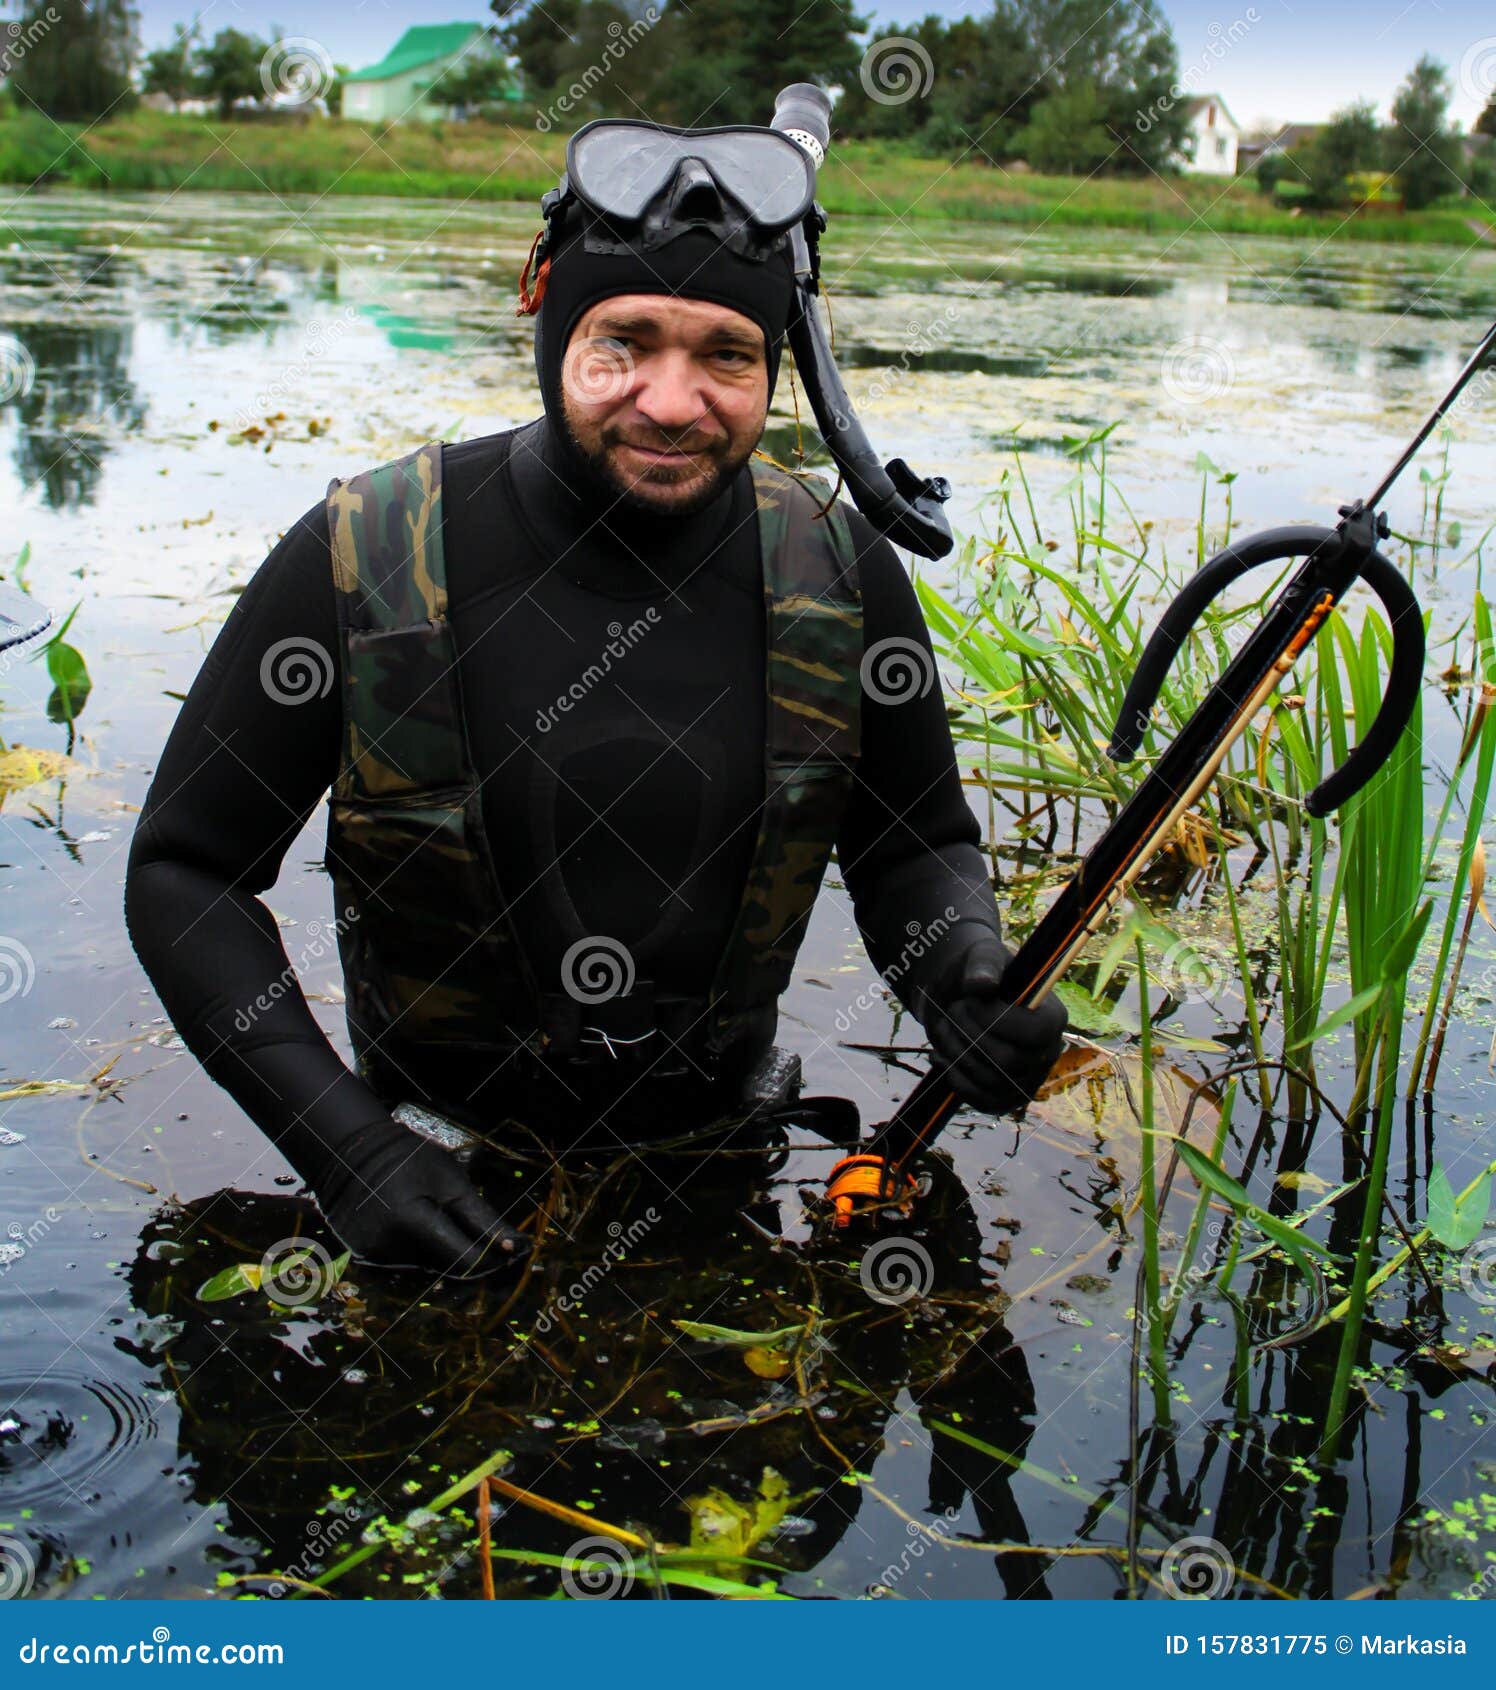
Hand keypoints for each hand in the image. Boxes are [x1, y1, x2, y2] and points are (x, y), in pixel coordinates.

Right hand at [315, 1117, 528, 1277]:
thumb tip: (515, 1248)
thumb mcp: (450, 1181)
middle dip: (468, 1255)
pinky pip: (404, 1263)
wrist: (351, 1152)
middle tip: (479, 1233)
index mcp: (411, 1224)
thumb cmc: (408, 1160)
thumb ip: (482, 1219)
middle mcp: (388, 1248)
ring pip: (426, 1268)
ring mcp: (373, 1257)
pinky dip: (419, 1251)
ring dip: (442, 1253)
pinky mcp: (364, 1259)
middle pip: (446, 1268)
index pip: (463, 1261)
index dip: (491, 1258)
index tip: (511, 1252)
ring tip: (439, 1218)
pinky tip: (418, 1225)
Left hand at [919, 935, 1066, 1113]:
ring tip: (945, 1028)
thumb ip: (983, 965)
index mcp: (1052, 1017)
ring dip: (956, 1053)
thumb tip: (981, 986)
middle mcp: (1046, 1052)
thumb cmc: (979, 974)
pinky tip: (942, 1055)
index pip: (1035, 1033)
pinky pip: (983, 1101)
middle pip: (1007, 1060)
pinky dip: (956, 1079)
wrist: (962, 997)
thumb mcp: (981, 957)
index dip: (996, 1020)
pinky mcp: (1005, 1097)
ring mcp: (1027, 1079)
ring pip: (991, 1082)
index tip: (970, 1000)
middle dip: (969, 1034)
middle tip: (953, 1010)